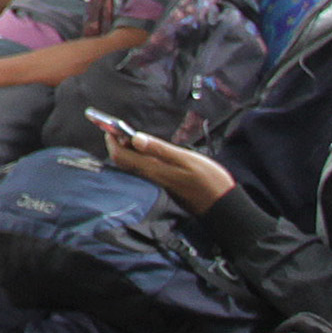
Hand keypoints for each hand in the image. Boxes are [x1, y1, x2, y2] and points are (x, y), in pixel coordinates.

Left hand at [100, 129, 235, 214]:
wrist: (221, 205)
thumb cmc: (208, 181)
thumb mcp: (186, 159)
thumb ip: (160, 149)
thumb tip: (136, 138)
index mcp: (154, 170)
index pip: (121, 157)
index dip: (112, 141)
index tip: (109, 127)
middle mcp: (152, 177)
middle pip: (125, 161)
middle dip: (118, 144)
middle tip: (119, 128)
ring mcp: (158, 181)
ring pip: (135, 164)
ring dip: (130, 149)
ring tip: (133, 135)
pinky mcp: (165, 182)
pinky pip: (145, 168)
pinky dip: (141, 156)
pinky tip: (149, 148)